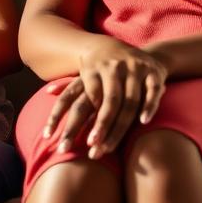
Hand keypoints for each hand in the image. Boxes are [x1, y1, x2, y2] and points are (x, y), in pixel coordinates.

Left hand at [43, 40, 166, 157]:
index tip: (60, 140)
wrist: (145, 51)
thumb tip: (47, 92)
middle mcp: (112, 69)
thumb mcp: (91, 73)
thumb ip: (71, 85)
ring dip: (119, 126)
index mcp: (93, 71)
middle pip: (105, 103)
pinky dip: (148, 106)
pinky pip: (152, 92)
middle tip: (90, 152)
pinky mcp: (154, 73)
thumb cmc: (111, 69)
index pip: (77, 97)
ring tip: (109, 147)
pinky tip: (143, 122)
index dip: (69, 119)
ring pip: (128, 101)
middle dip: (96, 128)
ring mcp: (134, 70)